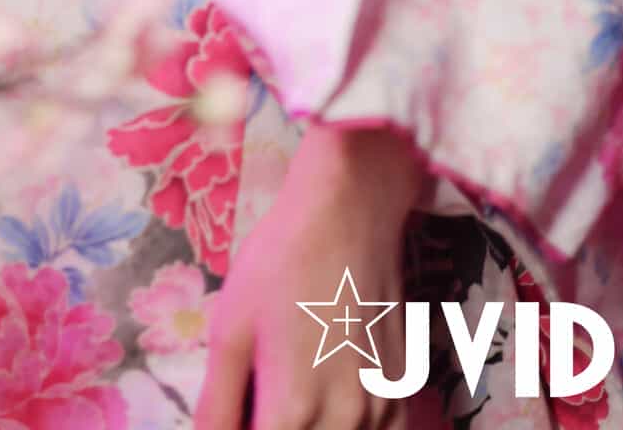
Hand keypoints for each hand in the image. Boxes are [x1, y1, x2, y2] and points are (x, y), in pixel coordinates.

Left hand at [195, 122, 426, 429]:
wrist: (349, 214)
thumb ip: (218, 406)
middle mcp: (345, 421)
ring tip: (292, 390)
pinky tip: (328, 400)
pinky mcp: (404, 393)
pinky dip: (350, 428)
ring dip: (312, 428)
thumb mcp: (230, 330)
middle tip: (258, 398)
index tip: (240, 412)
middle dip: (271, 425)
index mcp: (293, 410)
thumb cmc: (280, 263)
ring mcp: (382, 411)